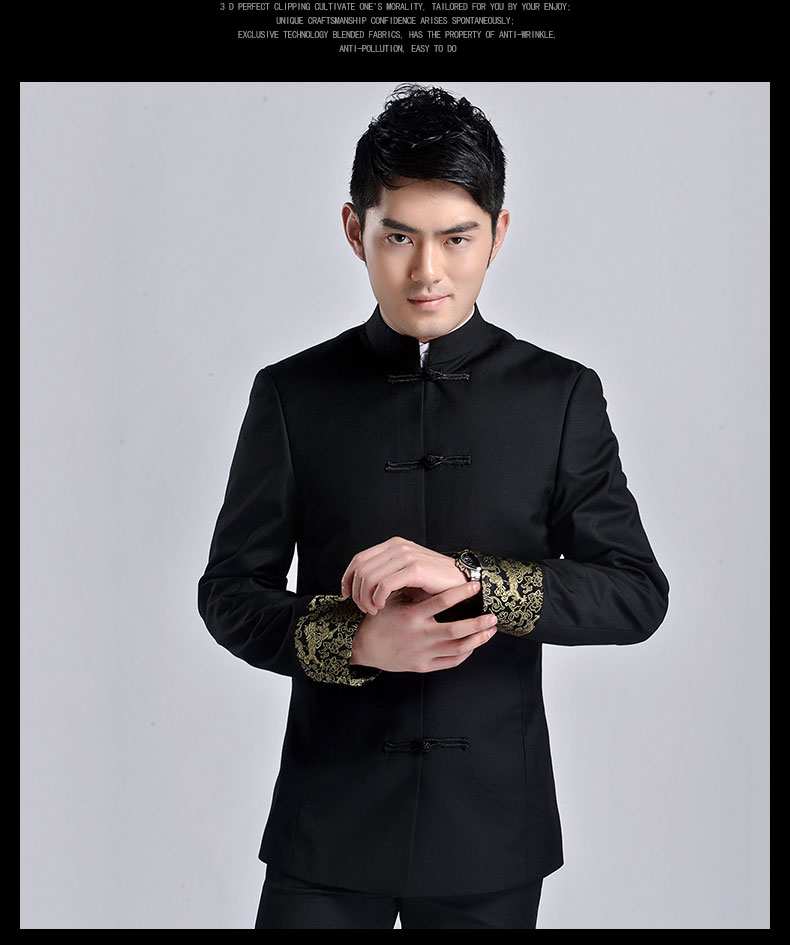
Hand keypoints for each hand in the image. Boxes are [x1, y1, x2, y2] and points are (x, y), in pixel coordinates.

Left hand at [340, 536, 465, 614]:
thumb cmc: (431, 584)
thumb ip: (384, 576)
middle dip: (356, 592)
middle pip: (361, 570)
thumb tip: (358, 588)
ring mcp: (406, 556)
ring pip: (369, 578)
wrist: (460, 583)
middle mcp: (398, 547)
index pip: (359, 559)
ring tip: (372, 610)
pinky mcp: (414, 569)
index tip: (346, 595)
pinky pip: (384, 585)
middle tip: (362, 608)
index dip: (347, 578)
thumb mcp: (403, 576)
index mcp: (393, 545)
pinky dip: (377, 599)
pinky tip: (380, 607)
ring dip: (365, 598)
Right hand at [349, 580, 496, 673]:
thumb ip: (414, 592)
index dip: (461, 593)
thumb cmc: (381, 619)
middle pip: (456, 631)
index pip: (441, 602)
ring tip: (491, 629)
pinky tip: (474, 644)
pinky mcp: (424, 666)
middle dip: (478, 624)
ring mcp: (423, 653)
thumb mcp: (393, 601)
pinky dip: (466, 653)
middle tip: (493, 615)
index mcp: (411, 616)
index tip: (475, 585)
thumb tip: (437, 575)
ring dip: (478, 639)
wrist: (365, 647)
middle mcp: (419, 636)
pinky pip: (451, 662)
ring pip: (458, 649)